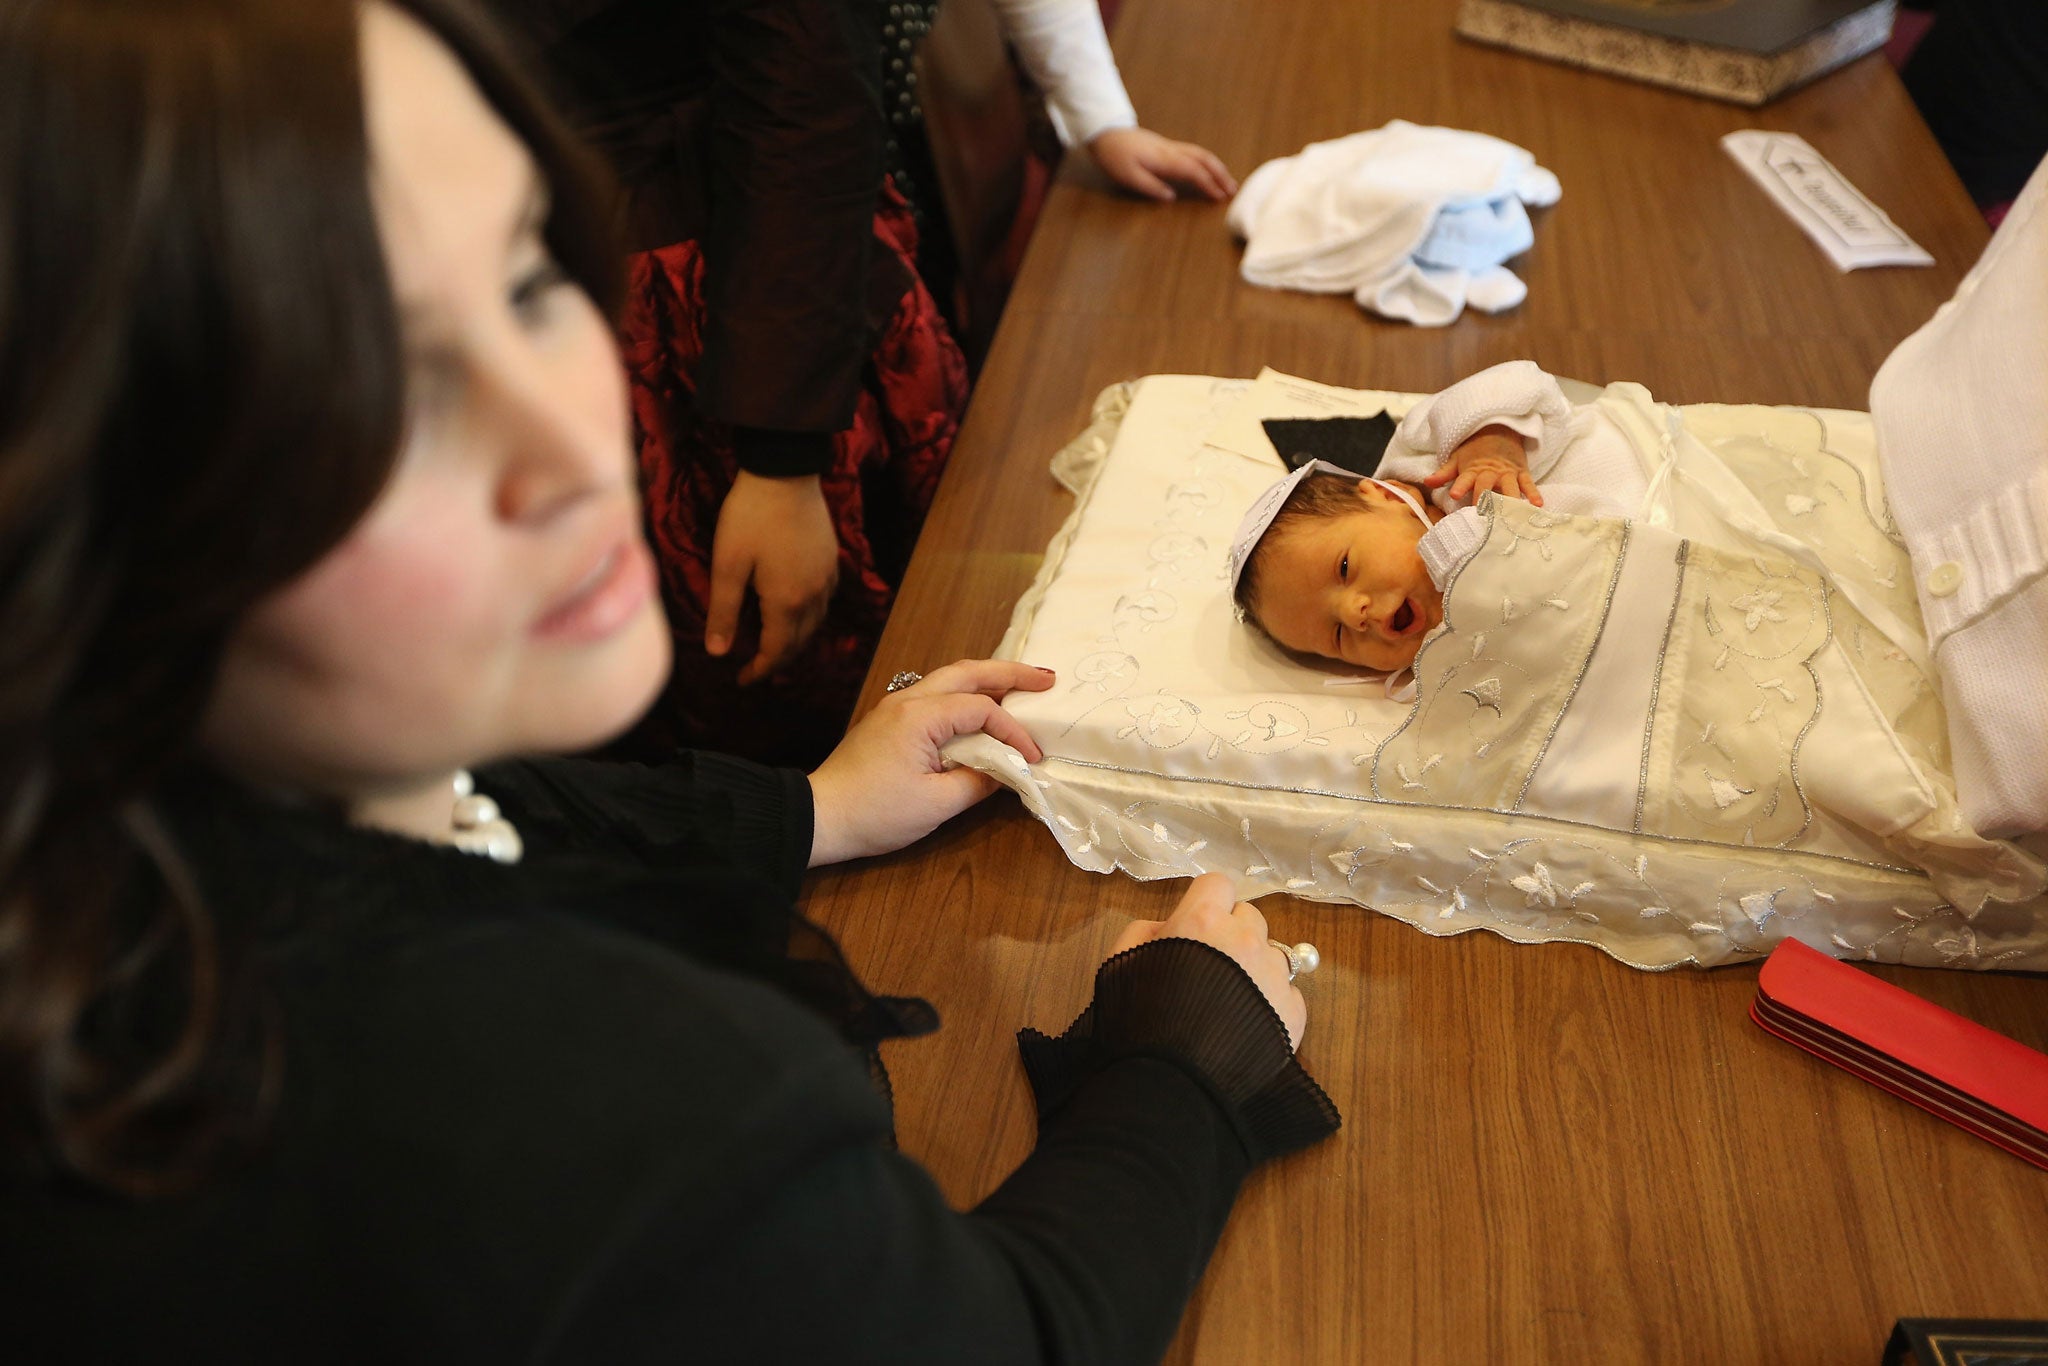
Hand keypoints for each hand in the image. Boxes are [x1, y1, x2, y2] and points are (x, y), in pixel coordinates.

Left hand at [706, 471, 838, 684]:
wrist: (785, 471)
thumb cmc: (750, 516)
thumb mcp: (728, 564)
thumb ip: (723, 611)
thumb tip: (718, 653)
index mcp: (787, 601)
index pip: (777, 652)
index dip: (759, 670)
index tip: (742, 680)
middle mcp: (814, 595)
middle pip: (799, 642)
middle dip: (777, 659)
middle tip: (755, 667)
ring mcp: (827, 576)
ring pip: (815, 623)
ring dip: (795, 640)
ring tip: (773, 643)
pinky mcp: (831, 558)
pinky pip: (824, 601)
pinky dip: (809, 616)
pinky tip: (795, 608)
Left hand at [807, 659, 1054, 865]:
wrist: (820, 817)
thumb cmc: (876, 813)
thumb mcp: (935, 804)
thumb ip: (978, 783)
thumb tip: (1008, 773)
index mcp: (920, 716)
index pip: (982, 710)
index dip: (1013, 732)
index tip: (1032, 759)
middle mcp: (908, 699)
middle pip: (967, 672)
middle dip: (1010, 672)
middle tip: (1047, 679)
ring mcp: (895, 706)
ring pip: (949, 678)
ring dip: (987, 679)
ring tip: (1021, 685)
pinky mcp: (889, 720)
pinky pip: (935, 694)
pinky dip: (964, 694)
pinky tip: (981, 706)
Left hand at [1087, 127, 1237, 202]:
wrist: (1106, 132)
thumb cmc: (1114, 156)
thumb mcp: (1127, 176)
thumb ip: (1150, 187)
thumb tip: (1171, 198)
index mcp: (1164, 159)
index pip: (1193, 171)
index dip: (1209, 184)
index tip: (1219, 198)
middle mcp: (1171, 150)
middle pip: (1203, 159)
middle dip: (1220, 175)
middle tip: (1233, 191)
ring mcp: (1170, 146)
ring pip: (1201, 153)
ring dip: (1216, 167)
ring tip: (1227, 182)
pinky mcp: (1167, 146)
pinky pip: (1194, 152)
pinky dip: (1207, 161)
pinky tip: (1209, 170)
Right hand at [1111, 873, 1306, 1049]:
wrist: (1170, 1083)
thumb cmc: (1137, 1021)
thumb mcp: (1121, 963)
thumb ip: (1145, 932)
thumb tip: (1170, 926)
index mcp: (1201, 921)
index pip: (1218, 883)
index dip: (1207, 903)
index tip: (1196, 925)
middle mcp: (1245, 940)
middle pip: (1250, 917)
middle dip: (1232, 933)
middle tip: (1212, 966)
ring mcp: (1275, 976)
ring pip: (1273, 954)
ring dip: (1254, 969)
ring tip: (1231, 1004)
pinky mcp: (1294, 1012)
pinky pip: (1288, 993)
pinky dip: (1271, 1004)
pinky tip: (1247, 1026)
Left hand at [1423, 425, 1542, 506]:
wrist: (1498, 430)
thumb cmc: (1473, 451)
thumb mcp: (1456, 459)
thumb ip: (1444, 473)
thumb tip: (1427, 482)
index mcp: (1472, 471)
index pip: (1465, 479)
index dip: (1460, 486)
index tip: (1455, 494)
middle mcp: (1490, 473)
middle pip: (1487, 486)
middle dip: (1485, 499)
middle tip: (1485, 514)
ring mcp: (1507, 473)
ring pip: (1510, 488)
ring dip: (1511, 501)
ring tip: (1513, 514)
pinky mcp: (1521, 473)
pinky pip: (1528, 483)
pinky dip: (1533, 493)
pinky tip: (1538, 504)